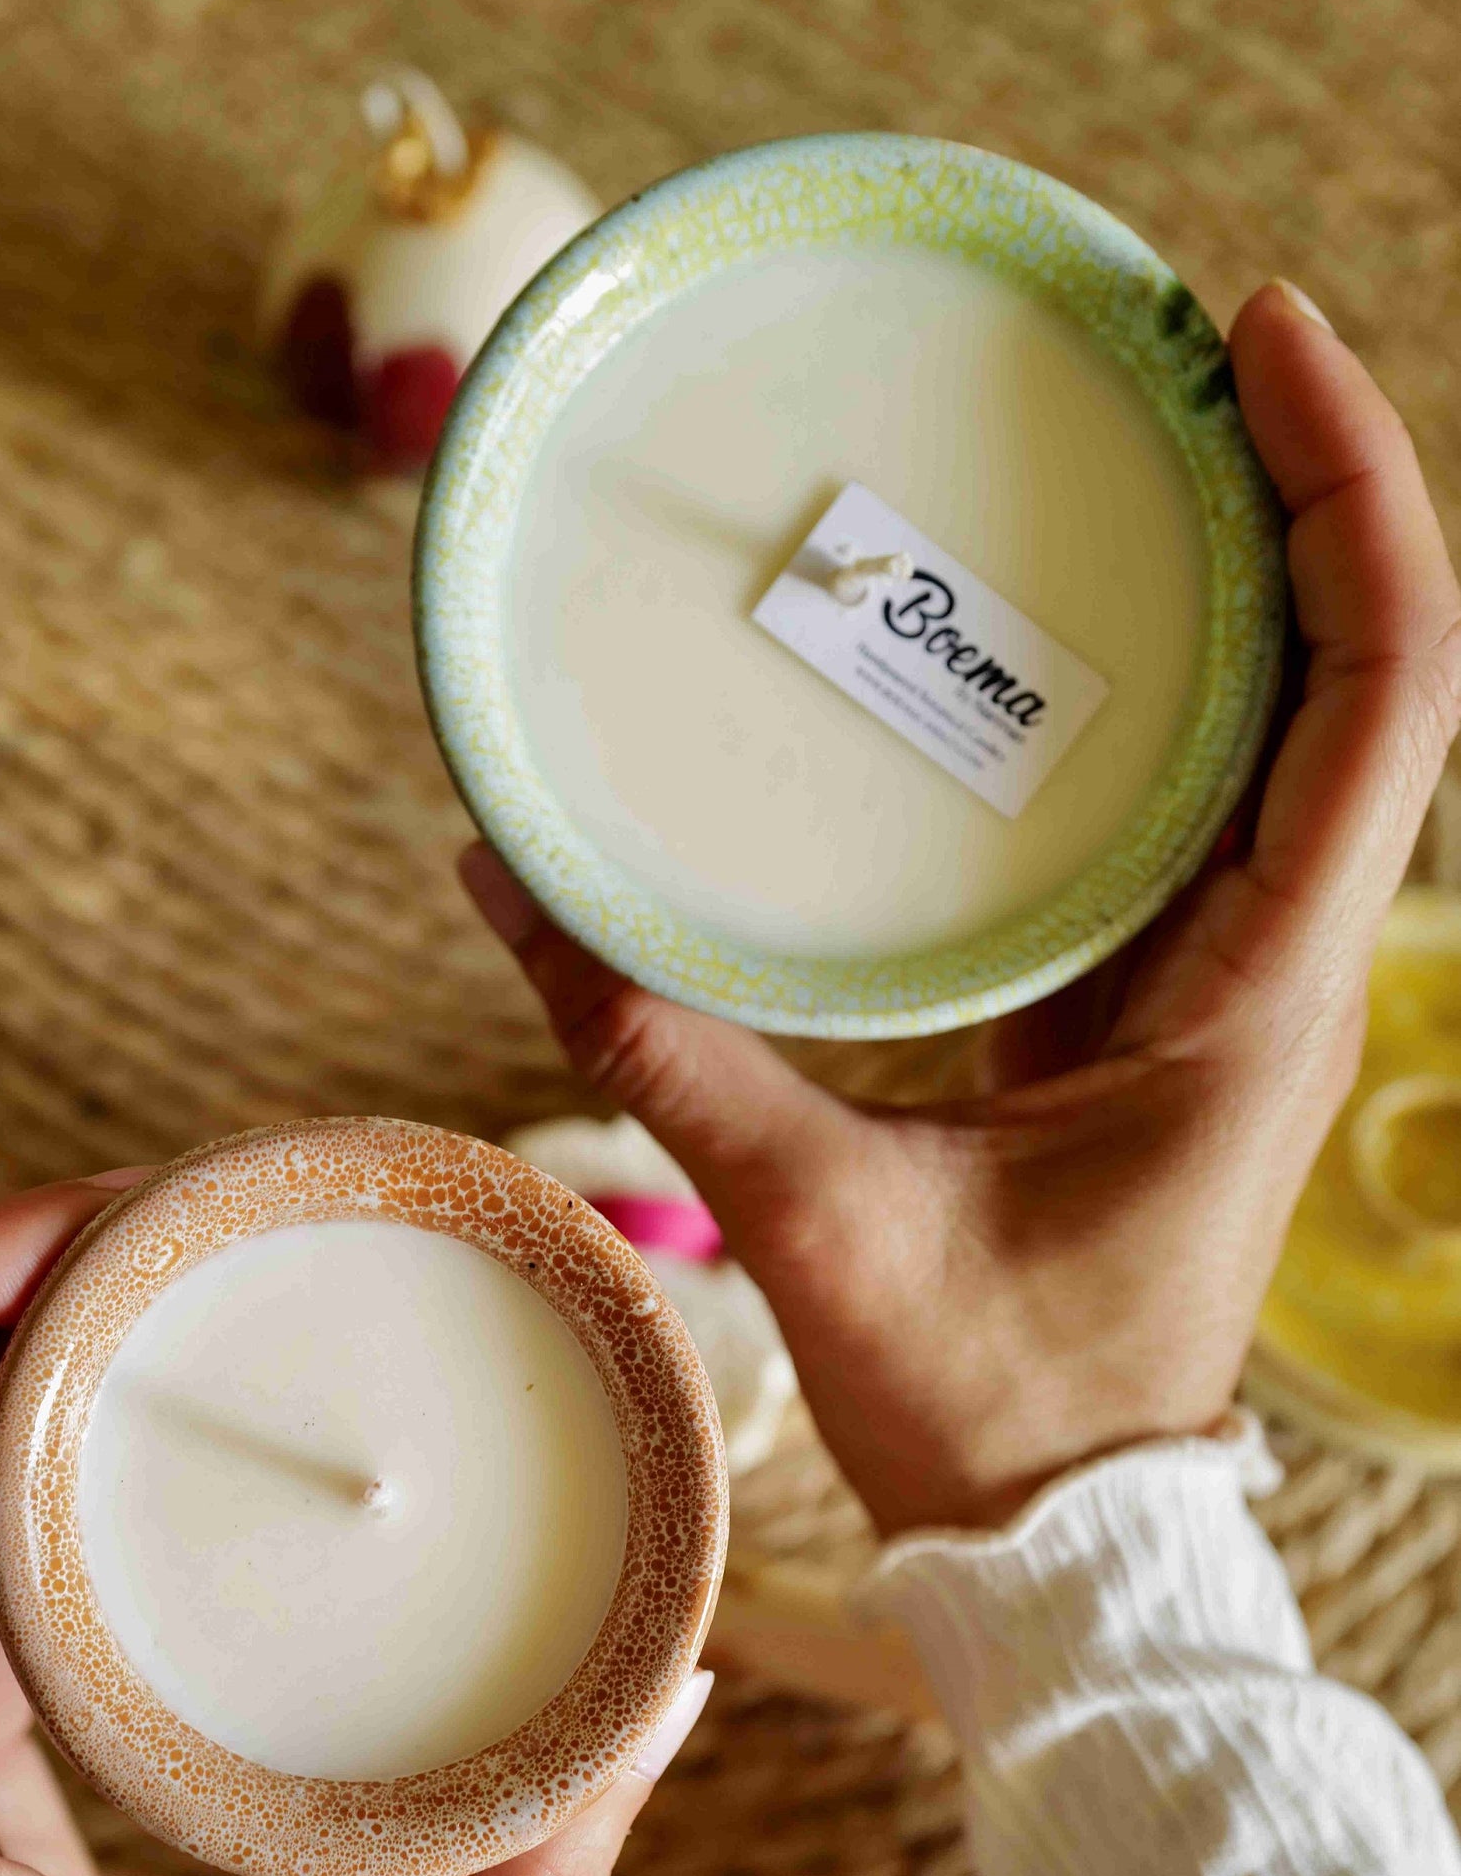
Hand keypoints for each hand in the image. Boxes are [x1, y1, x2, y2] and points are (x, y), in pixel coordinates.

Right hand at [466, 282, 1460, 1535]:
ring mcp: (1233, 982)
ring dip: (1249, 572)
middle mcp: (1283, 965)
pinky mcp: (1164, 1008)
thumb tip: (504, 872)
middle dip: (1301, 481)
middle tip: (1166, 339)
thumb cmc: (987, 1407)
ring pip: (1299, 728)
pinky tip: (1059, 621)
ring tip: (1132, 426)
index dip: (1352, 494)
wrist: (1055, 1536)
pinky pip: (1205, 806)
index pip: (1385, 692)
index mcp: (1260, 994)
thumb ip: (663, 1046)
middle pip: (1363, 668)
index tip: (1254, 342)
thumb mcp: (817, 1221)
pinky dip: (1170, 688)